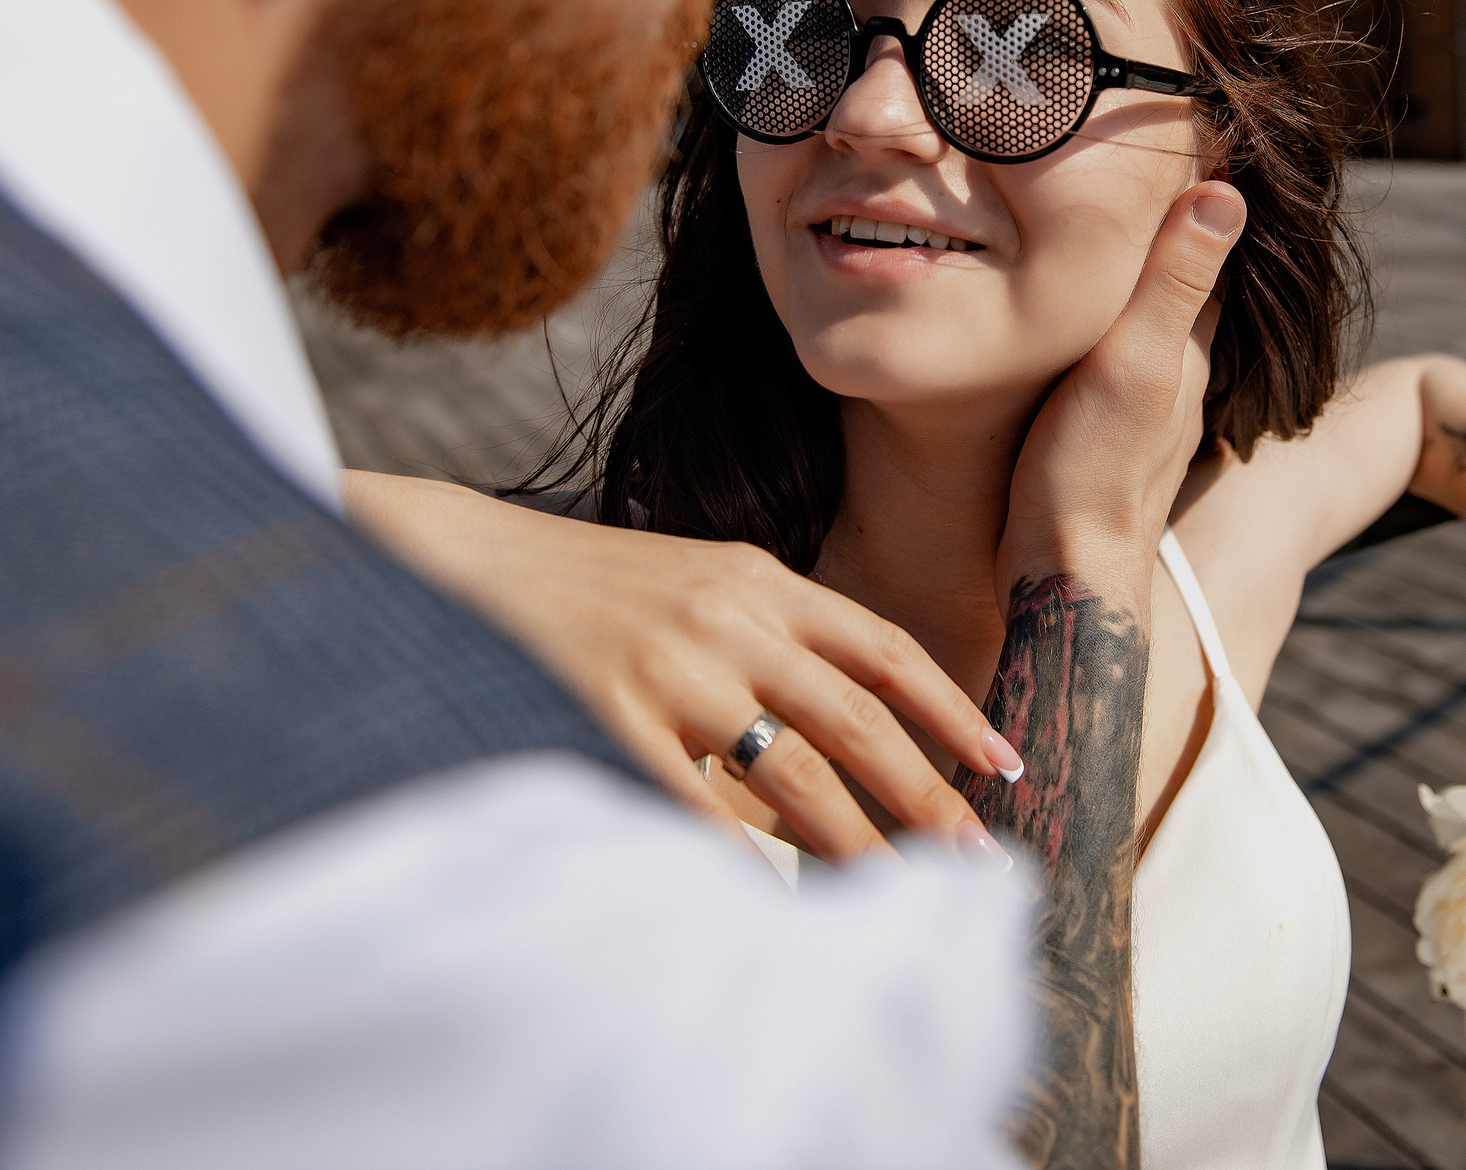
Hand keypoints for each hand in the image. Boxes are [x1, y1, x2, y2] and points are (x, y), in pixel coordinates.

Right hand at [343, 472, 1021, 863]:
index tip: (1003, 765)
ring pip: (793, 773)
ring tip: (895, 898)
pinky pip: (695, 808)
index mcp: (759, 580)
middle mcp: (729, 617)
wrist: (462, 562)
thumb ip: (771, 645)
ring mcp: (670, 667)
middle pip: (856, 720)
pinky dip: (741, 863)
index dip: (951, 710)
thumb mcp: (695, 587)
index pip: (884, 647)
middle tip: (974, 859)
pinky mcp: (608, 714)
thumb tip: (847, 746)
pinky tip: (774, 903)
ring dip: (854, 843)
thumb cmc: (587, 591)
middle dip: (926, 795)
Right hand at [998, 182, 1244, 593]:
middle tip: (1142, 155)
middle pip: (1180, 276)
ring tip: (1105, 213)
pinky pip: (1115, 350)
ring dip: (1133, 268)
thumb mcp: (1136, 365)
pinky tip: (1072, 308)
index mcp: (1189, 344)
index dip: (1201, 186)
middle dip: (1167, 220)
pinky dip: (1104, 314)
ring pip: (1147, 315)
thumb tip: (1228, 191)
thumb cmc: (1093, 472)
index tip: (1189, 126)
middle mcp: (1177, 370)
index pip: (1209, 245)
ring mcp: (1143, 403)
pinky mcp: (1104, 429)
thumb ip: (1175, 283)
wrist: (1063, 575)